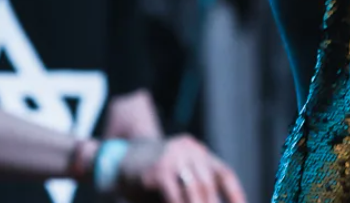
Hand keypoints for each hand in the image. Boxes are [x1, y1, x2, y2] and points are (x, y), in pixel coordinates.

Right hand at [115, 135, 246, 202]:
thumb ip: (189, 194)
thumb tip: (209, 201)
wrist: (114, 162)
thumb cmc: (147, 179)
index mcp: (198, 152)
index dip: (235, 195)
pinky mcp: (159, 171)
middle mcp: (190, 151)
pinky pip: (176, 197)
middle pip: (209, 186)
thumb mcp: (172, 182)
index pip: (224, 174)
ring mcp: (174, 158)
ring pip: (196, 192)